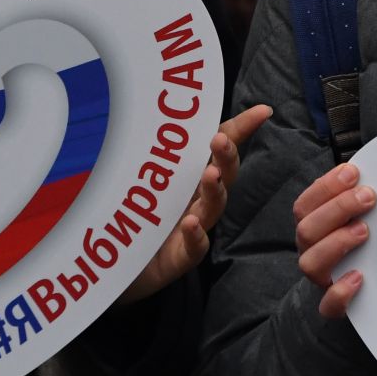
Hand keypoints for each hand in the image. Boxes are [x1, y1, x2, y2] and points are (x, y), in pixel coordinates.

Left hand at [119, 104, 272, 302]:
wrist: (112, 266)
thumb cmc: (129, 215)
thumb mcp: (135, 175)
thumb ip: (145, 149)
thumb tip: (145, 108)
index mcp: (189, 175)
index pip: (220, 147)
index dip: (241, 128)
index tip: (264, 111)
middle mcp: (196, 199)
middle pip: (223, 175)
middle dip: (226, 156)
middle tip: (220, 140)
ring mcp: (191, 229)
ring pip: (212, 208)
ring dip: (214, 190)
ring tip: (211, 175)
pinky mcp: (179, 258)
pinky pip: (193, 247)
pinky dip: (194, 235)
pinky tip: (190, 224)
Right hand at [293, 162, 376, 318]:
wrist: (353, 292)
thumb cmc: (357, 245)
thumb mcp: (355, 218)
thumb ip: (358, 197)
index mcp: (312, 226)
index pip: (306, 203)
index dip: (326, 186)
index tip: (353, 173)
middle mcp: (310, 250)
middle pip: (306, 228)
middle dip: (337, 208)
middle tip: (368, 198)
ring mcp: (320, 278)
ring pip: (310, 263)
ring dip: (336, 242)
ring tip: (364, 231)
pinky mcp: (331, 305)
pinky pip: (327, 305)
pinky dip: (340, 292)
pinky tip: (358, 277)